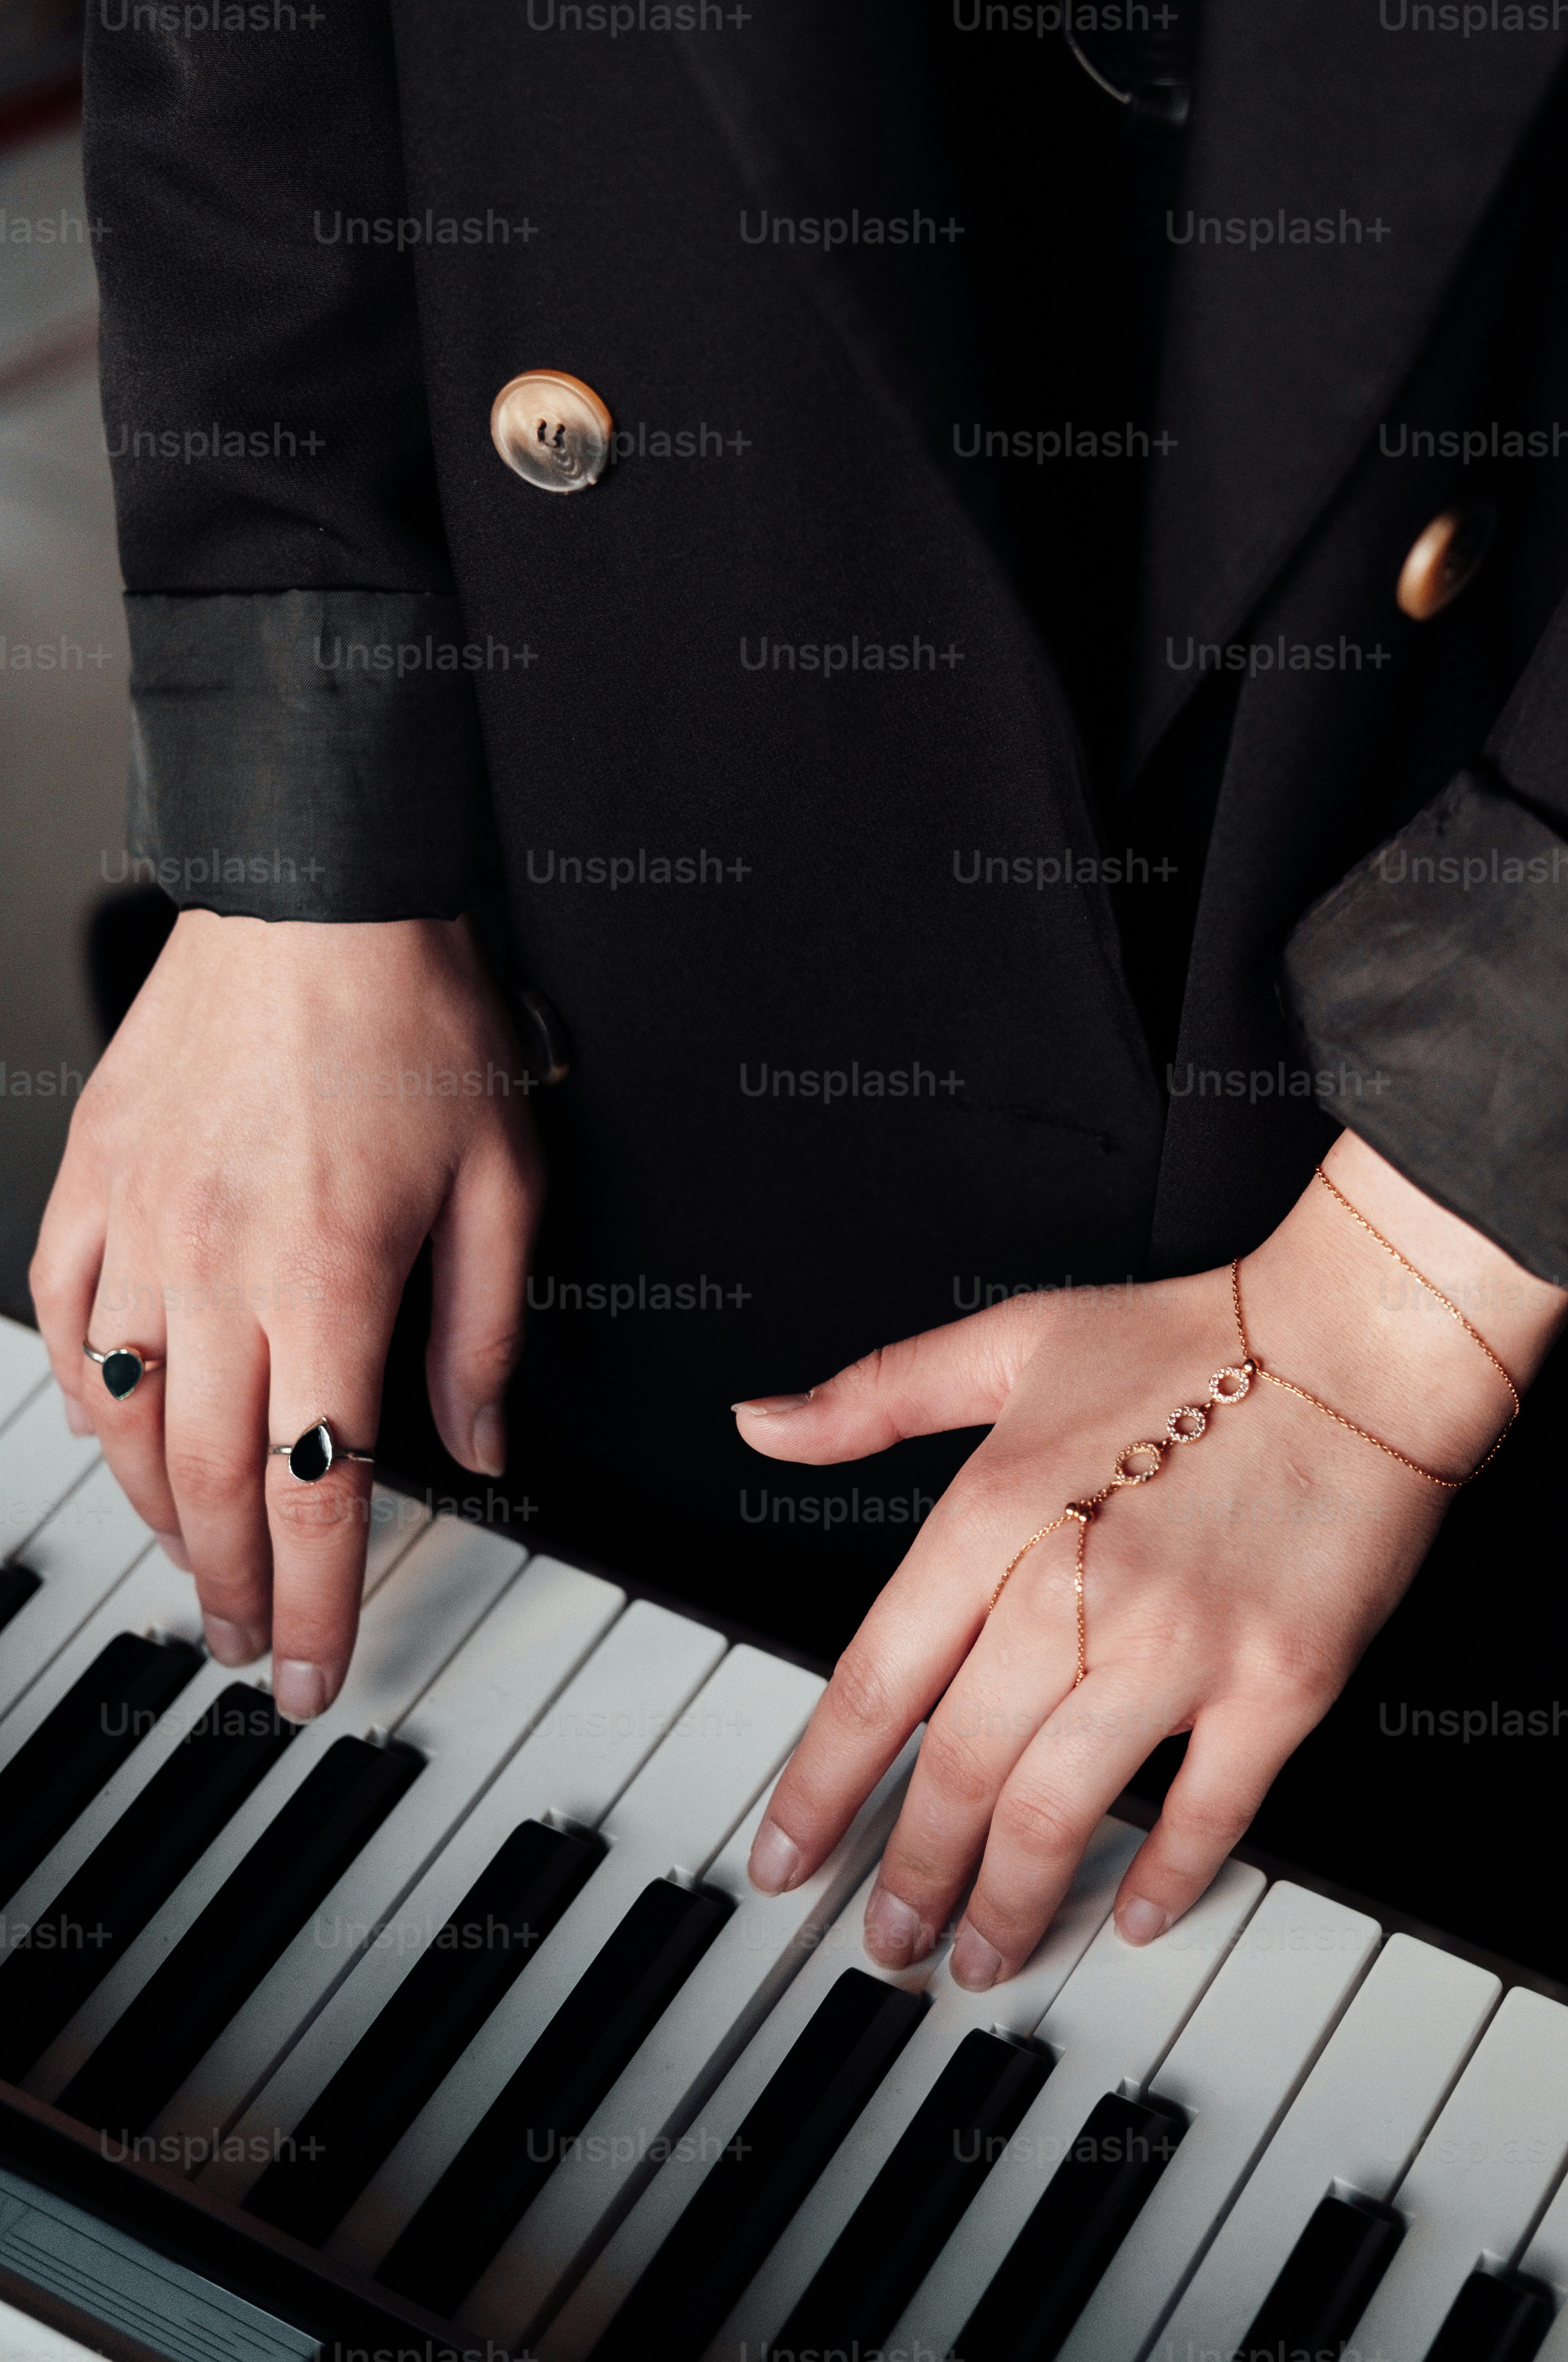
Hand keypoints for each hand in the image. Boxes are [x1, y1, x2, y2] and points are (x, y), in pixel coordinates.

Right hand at [29, 911, 542, 1717]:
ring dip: (160, 1515)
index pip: (319, 1492)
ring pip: (126, 1424)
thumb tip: (478, 1449)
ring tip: (196, 1562)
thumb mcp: (501, 1178)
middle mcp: (218, 1268)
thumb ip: (483, 1331)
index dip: (314, 1607)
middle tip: (246, 1649)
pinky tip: (123, 1439)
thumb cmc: (416, 1016)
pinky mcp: (90, 1182)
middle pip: (213, 1483)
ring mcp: (139, 1226)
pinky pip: (67, 1326)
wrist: (316, 892)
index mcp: (330, 1277)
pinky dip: (92, 1403)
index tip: (309, 1674)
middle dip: (233, 1589)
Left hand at [734, 1132, 1567, 1984]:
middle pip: (960, 1769)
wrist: (1358, 1341)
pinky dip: (1164, 1876)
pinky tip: (1134, 1914)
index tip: (786, 1854)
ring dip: (1010, 1902)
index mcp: (998, 1512)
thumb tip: (761, 1418)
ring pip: (1060, 1809)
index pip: (878, 1681)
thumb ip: (875, 1394)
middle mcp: (1076, 1587)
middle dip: (912, 1873)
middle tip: (888, 1939)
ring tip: (984, 1954)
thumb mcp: (1011, 1340)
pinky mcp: (1277, 1681)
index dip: (822, 1785)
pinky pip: (1206, 1810)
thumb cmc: (1194, 1339)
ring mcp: (1180, 1645)